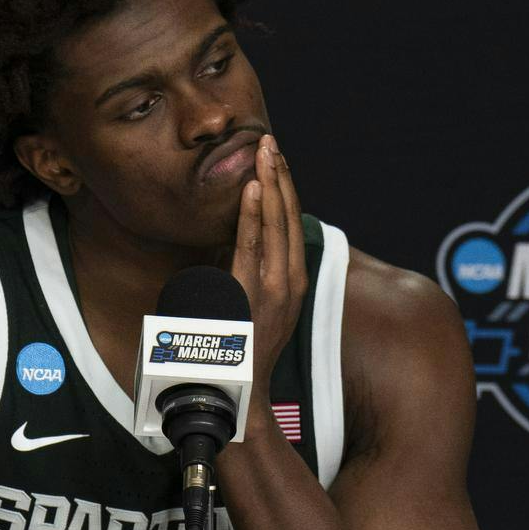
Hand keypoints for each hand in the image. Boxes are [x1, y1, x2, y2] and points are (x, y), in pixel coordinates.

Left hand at [229, 133, 306, 396]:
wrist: (243, 387)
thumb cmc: (242, 347)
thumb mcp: (254, 304)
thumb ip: (251, 272)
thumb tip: (237, 241)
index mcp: (292, 279)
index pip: (291, 223)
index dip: (286, 188)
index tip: (277, 158)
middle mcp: (290, 278)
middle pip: (287, 215)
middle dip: (280, 175)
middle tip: (270, 142)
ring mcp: (275, 285)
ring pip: (275, 223)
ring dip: (270, 184)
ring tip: (264, 152)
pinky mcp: (257, 292)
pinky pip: (253, 245)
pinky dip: (253, 214)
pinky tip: (252, 188)